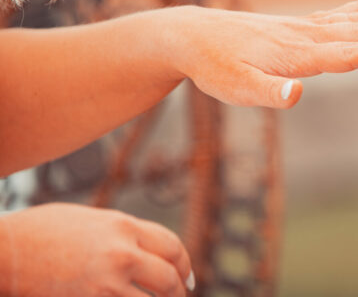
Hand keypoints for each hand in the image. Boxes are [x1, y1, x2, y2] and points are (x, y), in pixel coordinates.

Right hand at [0, 203, 192, 296]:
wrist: (4, 252)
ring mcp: (106, 284)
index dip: (185, 265)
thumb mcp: (92, 221)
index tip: (187, 278)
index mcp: (124, 226)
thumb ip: (124, 233)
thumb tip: (149, 249)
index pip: (172, 247)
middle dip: (177, 292)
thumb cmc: (41, 233)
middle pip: (168, 279)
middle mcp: (122, 253)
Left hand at [161, 0, 357, 107]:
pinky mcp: (302, 25)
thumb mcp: (236, 89)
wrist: (193, 36)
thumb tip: (297, 95)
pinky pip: (342, 12)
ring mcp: (308, 27)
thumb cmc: (215, 67)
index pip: (350, 53)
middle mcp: (310, 36)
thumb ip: (268, 93)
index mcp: (300, 54)